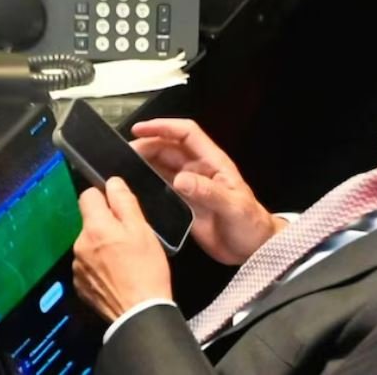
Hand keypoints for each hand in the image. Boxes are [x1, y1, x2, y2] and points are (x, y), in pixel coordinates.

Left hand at [73, 177, 172, 321]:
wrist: (140, 312)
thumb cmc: (146, 269)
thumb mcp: (143, 230)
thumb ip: (125, 203)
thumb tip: (113, 182)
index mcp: (95, 227)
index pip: (88, 195)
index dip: (105, 197)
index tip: (120, 208)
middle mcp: (79, 244)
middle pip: (90, 221)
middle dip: (106, 224)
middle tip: (130, 237)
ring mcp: (77, 266)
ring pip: (89, 243)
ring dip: (103, 246)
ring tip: (125, 259)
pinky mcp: (80, 285)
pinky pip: (88, 265)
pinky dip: (100, 266)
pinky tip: (117, 274)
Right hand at [130, 119, 286, 264]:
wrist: (253, 249)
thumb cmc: (251, 224)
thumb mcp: (233, 207)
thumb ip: (209, 192)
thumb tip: (181, 179)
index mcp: (214, 163)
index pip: (187, 134)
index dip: (164, 127)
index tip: (141, 128)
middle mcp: (200, 171)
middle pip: (169, 148)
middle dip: (148, 145)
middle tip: (125, 153)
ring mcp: (191, 187)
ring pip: (163, 166)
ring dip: (145, 163)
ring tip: (123, 166)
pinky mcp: (184, 204)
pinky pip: (162, 188)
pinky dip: (147, 184)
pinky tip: (133, 187)